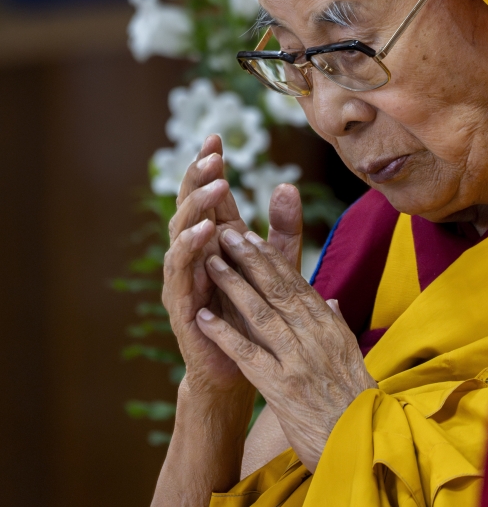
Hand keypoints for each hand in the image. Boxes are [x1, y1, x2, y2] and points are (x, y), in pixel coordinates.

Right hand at [163, 135, 302, 399]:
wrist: (241, 368)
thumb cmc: (255, 313)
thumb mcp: (277, 265)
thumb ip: (283, 228)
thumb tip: (288, 184)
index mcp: (215, 239)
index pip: (209, 194)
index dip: (210, 166)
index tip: (216, 137)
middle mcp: (195, 251)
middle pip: (190, 205)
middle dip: (198, 178)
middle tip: (212, 156)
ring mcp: (184, 274)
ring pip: (181, 232)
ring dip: (195, 207)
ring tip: (214, 187)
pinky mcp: (180, 301)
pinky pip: (180, 269)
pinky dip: (189, 248)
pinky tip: (203, 232)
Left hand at [196, 229, 376, 471]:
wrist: (364, 447)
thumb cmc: (356, 405)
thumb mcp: (351, 358)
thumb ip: (337, 327)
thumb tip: (329, 300)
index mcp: (330, 328)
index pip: (296, 284)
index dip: (271, 258)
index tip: (251, 237)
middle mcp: (316, 337)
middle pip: (277, 289)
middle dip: (249, 259)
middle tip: (227, 234)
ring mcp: (299, 361)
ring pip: (261, 313)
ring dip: (232, 285)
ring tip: (210, 263)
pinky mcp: (282, 389)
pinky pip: (247, 354)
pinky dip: (224, 334)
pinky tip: (203, 318)